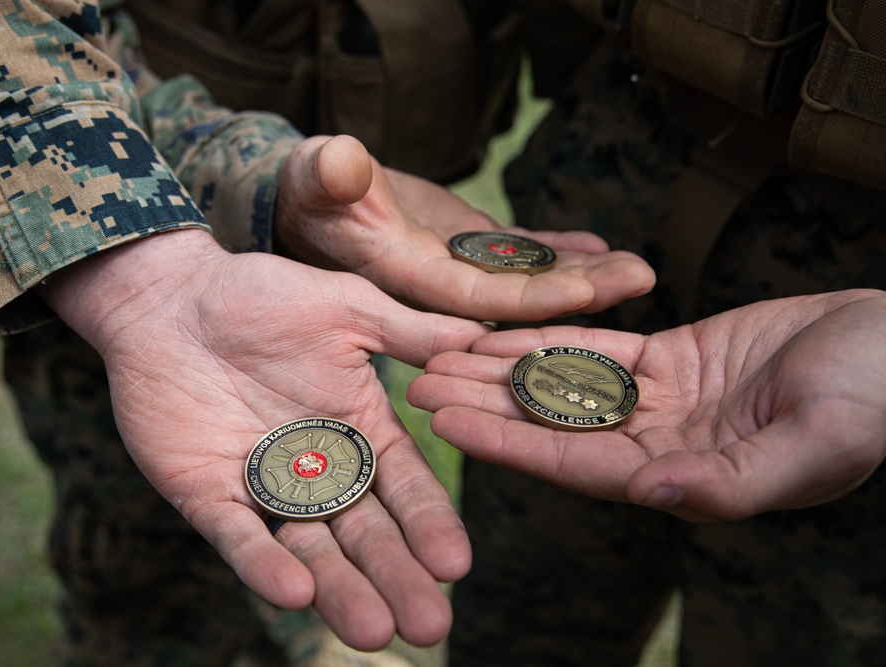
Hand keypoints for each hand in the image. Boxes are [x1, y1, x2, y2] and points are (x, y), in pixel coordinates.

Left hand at [39, 229, 490, 649]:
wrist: (171, 297)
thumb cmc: (260, 294)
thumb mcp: (345, 307)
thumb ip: (409, 332)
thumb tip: (479, 339)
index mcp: (357, 427)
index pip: (403, 486)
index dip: (428, 525)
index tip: (455, 565)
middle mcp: (316, 467)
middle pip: (364, 533)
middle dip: (396, 578)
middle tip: (428, 626)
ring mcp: (261, 485)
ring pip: (308, 547)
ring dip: (340, 589)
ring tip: (373, 631)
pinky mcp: (206, 493)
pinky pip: (238, 536)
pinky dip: (263, 565)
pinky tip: (294, 592)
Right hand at [274, 135, 655, 321]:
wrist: (315, 200)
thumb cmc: (308, 189)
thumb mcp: (314, 176)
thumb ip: (328, 175)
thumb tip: (342, 162)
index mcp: (405, 276)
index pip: (474, 295)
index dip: (527, 296)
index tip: (584, 291)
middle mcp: (438, 284)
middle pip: (516, 297)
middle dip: (578, 291)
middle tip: (641, 278)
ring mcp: (458, 267)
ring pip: (526, 277)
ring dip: (581, 275)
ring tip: (637, 267)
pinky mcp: (466, 246)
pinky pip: (520, 253)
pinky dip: (559, 250)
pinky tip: (599, 244)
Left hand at [407, 290, 885, 521]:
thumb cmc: (874, 399)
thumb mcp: (819, 443)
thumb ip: (738, 480)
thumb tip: (656, 494)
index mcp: (683, 480)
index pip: (575, 464)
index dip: (506, 443)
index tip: (443, 422)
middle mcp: (659, 447)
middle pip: (551, 425)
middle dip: (482, 403)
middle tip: (414, 380)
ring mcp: (661, 403)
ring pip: (563, 385)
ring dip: (501, 369)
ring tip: (439, 350)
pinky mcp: (670, 360)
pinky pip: (595, 349)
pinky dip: (547, 338)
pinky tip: (499, 329)